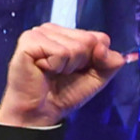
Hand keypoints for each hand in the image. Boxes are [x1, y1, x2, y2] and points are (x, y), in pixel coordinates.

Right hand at [0, 26, 125, 127]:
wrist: (40, 111)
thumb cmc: (65, 92)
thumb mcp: (98, 77)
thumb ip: (111, 61)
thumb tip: (103, 47)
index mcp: (68, 33)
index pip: (101, 38)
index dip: (97, 60)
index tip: (79, 70)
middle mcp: (53, 29)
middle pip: (90, 41)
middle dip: (81, 63)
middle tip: (62, 72)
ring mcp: (39, 32)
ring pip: (76, 47)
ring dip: (67, 67)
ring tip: (52, 71)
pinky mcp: (29, 40)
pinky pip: (61, 52)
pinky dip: (56, 66)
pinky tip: (43, 69)